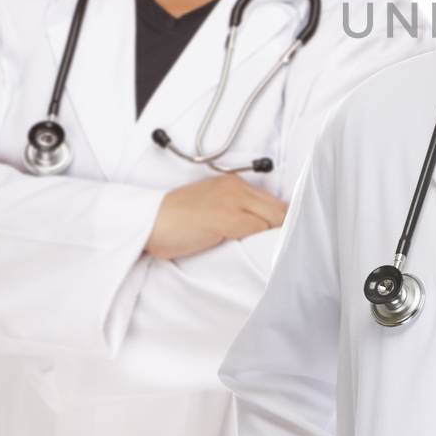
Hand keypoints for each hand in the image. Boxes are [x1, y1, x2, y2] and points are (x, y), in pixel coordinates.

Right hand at [145, 174, 287, 260]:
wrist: (149, 222)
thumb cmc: (176, 220)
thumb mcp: (211, 206)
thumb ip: (235, 209)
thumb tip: (262, 228)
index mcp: (233, 183)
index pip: (273, 201)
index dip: (283, 221)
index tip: (286, 236)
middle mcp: (236, 188)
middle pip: (279, 209)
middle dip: (285, 229)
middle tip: (286, 248)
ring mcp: (232, 201)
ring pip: (273, 219)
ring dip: (275, 237)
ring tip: (274, 252)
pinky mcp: (226, 217)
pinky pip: (259, 229)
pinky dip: (263, 241)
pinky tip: (260, 251)